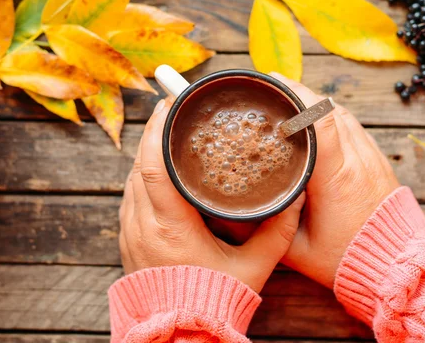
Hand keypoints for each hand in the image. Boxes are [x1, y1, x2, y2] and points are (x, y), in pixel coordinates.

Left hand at [119, 99, 305, 292]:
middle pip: (138, 164)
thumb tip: (296, 196)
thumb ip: (278, 230)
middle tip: (172, 109)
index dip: (158, 130)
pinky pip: (130, 195)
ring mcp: (131, 231)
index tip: (169, 105)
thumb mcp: (254, 266)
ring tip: (168, 132)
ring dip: (147, 153)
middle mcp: (143, 224)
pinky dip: (142, 174)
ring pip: (132, 178)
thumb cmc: (215, 300)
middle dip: (153, 133)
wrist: (180, 333)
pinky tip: (157, 166)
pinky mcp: (128, 238)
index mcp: (169, 225)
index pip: (153, 166)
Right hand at [270, 73, 399, 287]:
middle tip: (270, 85)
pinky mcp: (376, 160)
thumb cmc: (346, 259)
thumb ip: (266, 226)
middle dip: (298, 91)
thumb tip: (236, 208)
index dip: (295, 94)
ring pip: (341, 113)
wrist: (396, 265)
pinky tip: (314, 116)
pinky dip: (330, 114)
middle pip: (328, 108)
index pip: (319, 119)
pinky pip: (352, 125)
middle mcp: (356, 159)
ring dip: (315, 101)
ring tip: (288, 96)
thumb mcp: (295, 249)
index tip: (271, 82)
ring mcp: (370, 157)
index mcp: (336, 176)